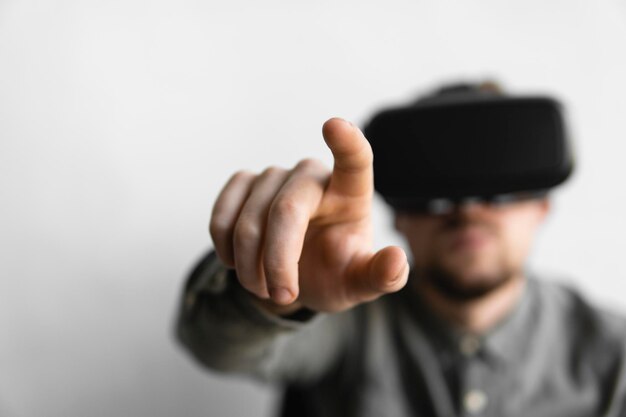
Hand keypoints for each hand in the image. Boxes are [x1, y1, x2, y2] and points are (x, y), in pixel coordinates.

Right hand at [209, 118, 408, 312]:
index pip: (354, 160)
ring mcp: (275, 176)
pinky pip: (222, 214)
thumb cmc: (335, 273)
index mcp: (351, 193)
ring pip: (250, 220)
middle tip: (282, 295)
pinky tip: (237, 263)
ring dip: (250, 266)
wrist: (294, 277)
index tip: (334, 125)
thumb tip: (397, 261)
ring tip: (265, 288)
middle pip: (287, 209)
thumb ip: (382, 276)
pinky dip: (225, 247)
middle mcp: (312, 175)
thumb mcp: (360, 283)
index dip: (346, 143)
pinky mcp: (244, 184)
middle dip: (278, 261)